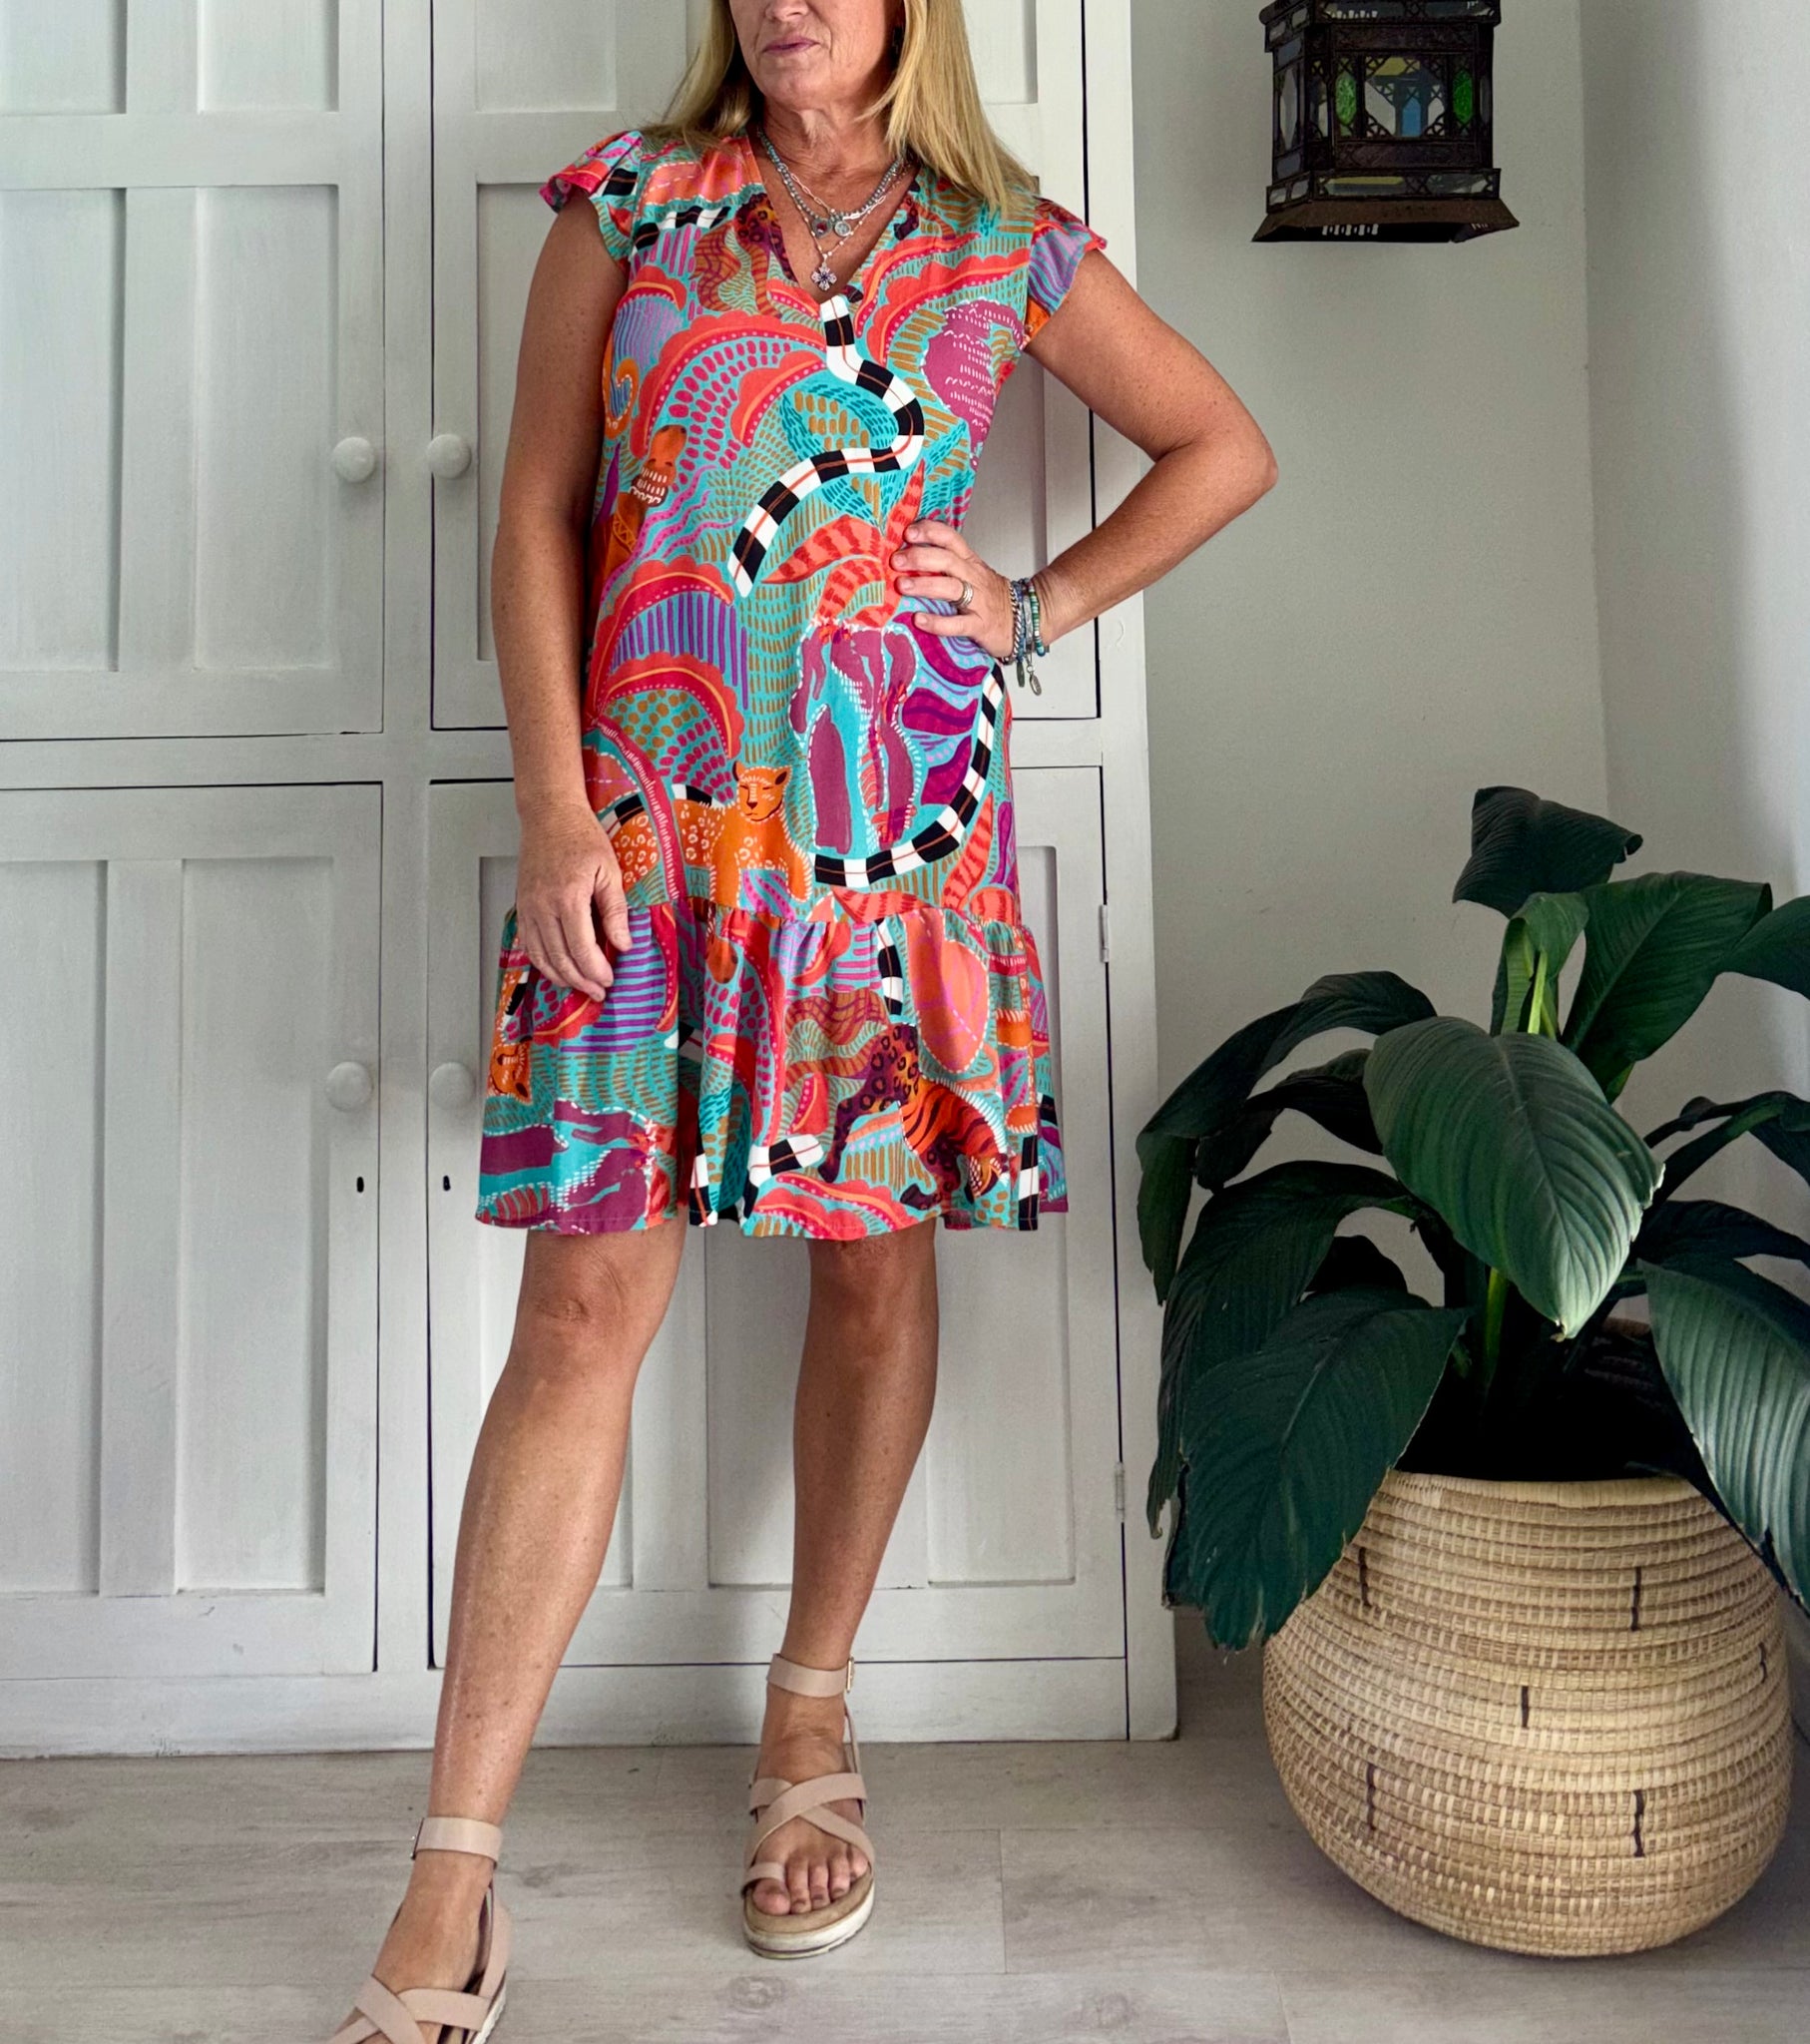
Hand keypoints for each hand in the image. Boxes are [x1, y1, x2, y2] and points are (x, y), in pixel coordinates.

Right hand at [515, 807, 632, 1000]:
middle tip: (598, 991)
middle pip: (560, 958)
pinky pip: (528, 944)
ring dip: (561, 977)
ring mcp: (528, 907)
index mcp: (568, 897)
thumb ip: (615, 911)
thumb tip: (622, 944)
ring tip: (579, 986)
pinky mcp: (522, 906)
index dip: (596, 970)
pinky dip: (541, 962)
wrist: (549, 816)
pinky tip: (556, 969)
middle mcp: (543, 906)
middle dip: (581, 981)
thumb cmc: (580, 837)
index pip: (581, 948)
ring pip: (540, 956)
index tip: (609, 980)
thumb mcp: (609, 871)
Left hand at [892, 519, 1015, 660]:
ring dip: (925, 585)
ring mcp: (978, 601)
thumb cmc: (991, 598)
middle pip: (947, 560)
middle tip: (897, 561)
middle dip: (921, 557)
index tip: (908, 532)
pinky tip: (919, 620)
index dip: (931, 532)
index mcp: (970, 562)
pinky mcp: (980, 625)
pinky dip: (938, 622)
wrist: (1024, 620)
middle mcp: (974, 577)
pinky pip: (958, 624)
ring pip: (951, 588)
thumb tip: (909, 558)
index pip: (951, 538)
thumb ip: (947, 565)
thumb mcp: (972, 573)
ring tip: (902, 585)